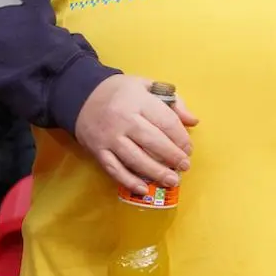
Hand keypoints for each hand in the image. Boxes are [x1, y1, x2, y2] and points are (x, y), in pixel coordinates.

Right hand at [74, 75, 198, 193]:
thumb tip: (193, 121)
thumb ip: (173, 102)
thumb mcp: (147, 86)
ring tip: (172, 180)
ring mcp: (109, 137)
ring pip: (135, 159)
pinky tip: (144, 189)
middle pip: (152, 142)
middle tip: (185, 167)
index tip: (189, 149)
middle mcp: (124, 119)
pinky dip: (129, 181)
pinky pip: (114, 169)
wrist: (82, 95)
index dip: (181, 138)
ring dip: (155, 172)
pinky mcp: (98, 150)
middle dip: (172, 157)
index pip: (165, 121)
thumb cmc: (121, 91)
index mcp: (139, 100)